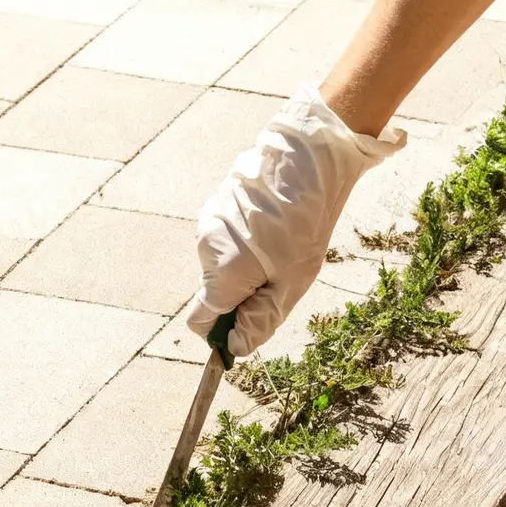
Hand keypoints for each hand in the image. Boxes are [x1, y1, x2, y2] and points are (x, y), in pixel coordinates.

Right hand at [187, 83, 405, 357]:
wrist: (306, 160)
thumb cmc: (304, 225)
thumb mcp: (292, 284)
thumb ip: (260, 320)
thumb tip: (236, 346)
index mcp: (221, 274)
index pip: (199, 322)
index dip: (221, 333)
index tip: (247, 326)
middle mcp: (205, 250)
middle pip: (213, 293)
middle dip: (240, 296)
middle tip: (279, 276)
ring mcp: (207, 224)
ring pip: (220, 265)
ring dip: (244, 266)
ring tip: (280, 243)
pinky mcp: (215, 205)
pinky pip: (224, 239)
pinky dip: (243, 242)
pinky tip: (272, 223)